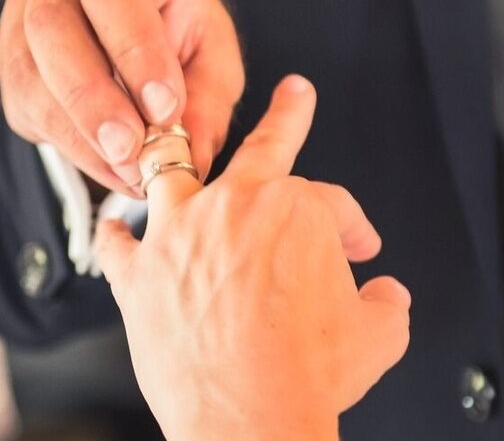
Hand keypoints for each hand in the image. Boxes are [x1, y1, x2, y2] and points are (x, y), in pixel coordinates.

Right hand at [0, 0, 242, 193]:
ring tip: (130, 171)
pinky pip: (26, 104)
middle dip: (94, 98)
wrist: (147, 32)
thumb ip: (207, 101)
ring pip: (30, 70)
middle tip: (132, 150)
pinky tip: (111, 168)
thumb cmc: (186, 35)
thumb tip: (190, 156)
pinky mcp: (14, 57)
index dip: (135, 50)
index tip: (164, 108)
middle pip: (53, 25)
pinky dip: (71, 146)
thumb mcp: (216, 59)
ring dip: (80, 132)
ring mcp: (27, 9)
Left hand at [96, 76, 410, 439]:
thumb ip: (387, 302)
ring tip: (172, 136)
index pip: (334, 205)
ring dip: (175, 153)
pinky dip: (116, 235)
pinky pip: (117, 244)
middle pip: (264, 147)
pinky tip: (114, 228)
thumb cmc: (309, 375)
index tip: (360, 247)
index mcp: (296, 211)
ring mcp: (181, 237)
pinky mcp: (141, 279)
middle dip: (288, 116)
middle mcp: (235, 208)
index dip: (352, 227)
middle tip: (295, 96)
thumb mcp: (377, 333)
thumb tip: (389, 296)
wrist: (252, 423)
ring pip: (172, 171)